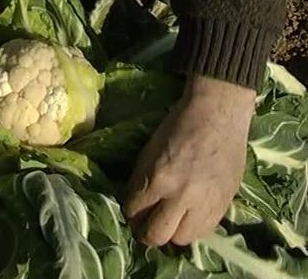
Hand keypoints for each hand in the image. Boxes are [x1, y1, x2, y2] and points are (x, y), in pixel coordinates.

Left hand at [123, 76, 255, 245]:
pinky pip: (204, 231)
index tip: (132, 211)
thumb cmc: (178, 127)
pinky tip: (188, 216)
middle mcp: (182, 196)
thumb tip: (134, 204)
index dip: (130, 213)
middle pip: (156, 236)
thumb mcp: (149, 152)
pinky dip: (192, 227)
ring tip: (169, 221)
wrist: (218, 115)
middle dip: (146, 232)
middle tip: (146, 224)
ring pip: (181, 239)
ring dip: (171, 233)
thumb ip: (141, 181)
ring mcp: (206, 203)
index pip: (134, 211)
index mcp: (159, 178)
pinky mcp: (224, 204)